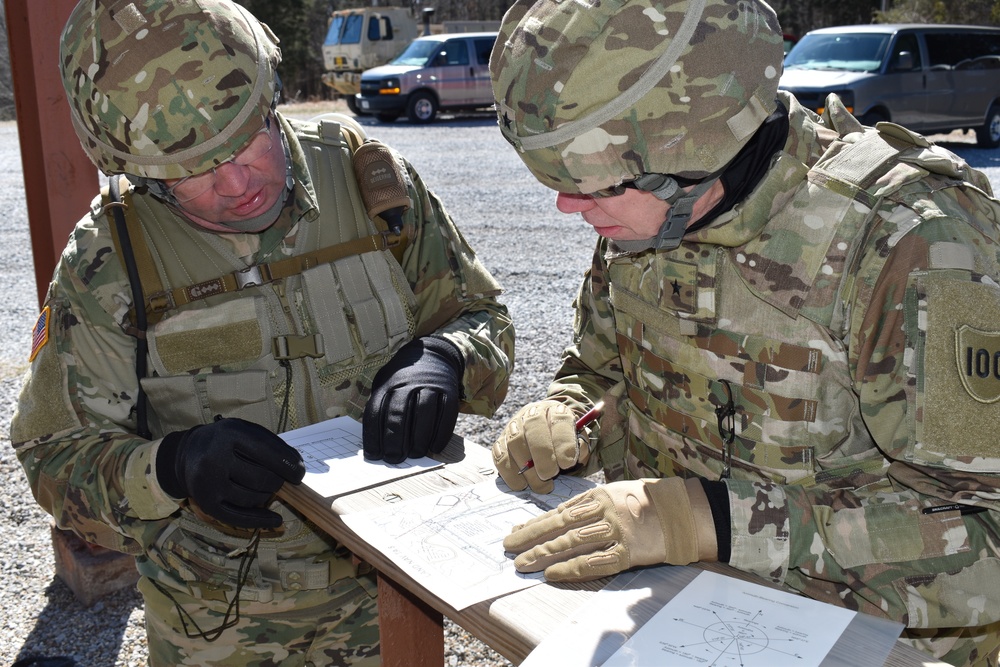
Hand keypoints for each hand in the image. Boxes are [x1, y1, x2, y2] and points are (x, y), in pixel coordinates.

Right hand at [155, 418, 304, 528]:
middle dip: (278, 482)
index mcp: (230, 434)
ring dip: (267, 496)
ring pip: (252, 498)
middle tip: (280, 481)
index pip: (268, 452)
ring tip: (267, 488)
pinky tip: (276, 521)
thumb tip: (297, 467)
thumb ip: (271, 444)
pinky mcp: (206, 504)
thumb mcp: (245, 431)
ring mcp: (209, 483)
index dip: (288, 465)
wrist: (187, 453)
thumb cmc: (225, 441)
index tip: (300, 473)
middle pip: (262, 478)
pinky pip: (238, 517)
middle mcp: (215, 458)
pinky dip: (260, 520)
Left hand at [363, 336, 463, 463]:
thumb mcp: (386, 384)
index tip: (374, 455)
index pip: (376, 410)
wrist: (434, 355)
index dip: (373, 435)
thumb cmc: (404, 380)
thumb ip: (381, 408)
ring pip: (423, 412)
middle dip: (395, 439)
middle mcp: (407, 382)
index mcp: (388, 383)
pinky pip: (446, 413)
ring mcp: (430, 385)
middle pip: (399, 413)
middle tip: (393, 459)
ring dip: (418, 438)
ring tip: (414, 455)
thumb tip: (375, 444)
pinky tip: (434, 447)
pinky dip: (441, 433)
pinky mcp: (448, 390)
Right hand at [492, 400, 588, 493]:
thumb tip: (570, 458)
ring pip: (514, 442)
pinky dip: (510, 473)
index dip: (563, 442)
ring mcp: (513, 427)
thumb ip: (579, 448)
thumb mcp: (578, 443)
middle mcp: (532, 413)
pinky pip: (500, 455)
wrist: (547, 441)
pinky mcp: (500, 442)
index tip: (568, 463)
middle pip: (533, 427)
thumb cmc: (564, 444)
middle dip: (542, 455)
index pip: (560, 419)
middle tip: (550, 475)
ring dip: (527, 468)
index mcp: (556, 410)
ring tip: (540, 485)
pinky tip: (522, 484)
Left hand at [503, 478, 717, 581]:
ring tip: (523, 563)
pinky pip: (594, 563)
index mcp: (600, 494)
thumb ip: (592, 503)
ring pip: (571, 543)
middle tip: (509, 547)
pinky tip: (553, 574)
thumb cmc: (652, 500)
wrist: (687, 512)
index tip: (518, 530)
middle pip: (560, 526)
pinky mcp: (628, 552)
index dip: (537, 522)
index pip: (561, 510)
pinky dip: (571, 569)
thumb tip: (563, 516)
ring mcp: (615, 532)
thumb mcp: (618, 491)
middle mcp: (604, 511)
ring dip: (543, 554)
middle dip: (531, 537)